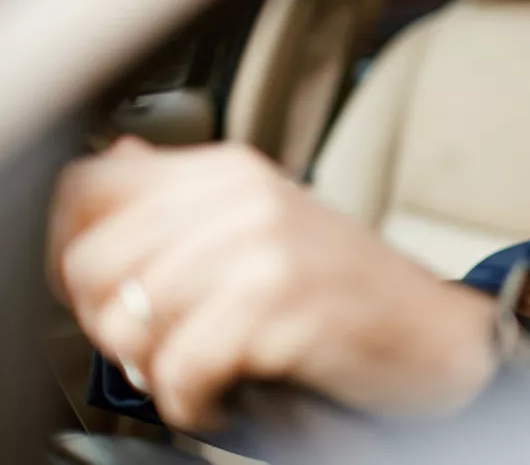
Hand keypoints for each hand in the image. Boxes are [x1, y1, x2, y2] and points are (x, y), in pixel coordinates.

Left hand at [48, 137, 498, 429]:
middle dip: (113, 322)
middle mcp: (240, 197)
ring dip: (158, 367)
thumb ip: (189, 200)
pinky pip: (182, 367)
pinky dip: (195, 399)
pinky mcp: (280, 303)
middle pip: (94, 264)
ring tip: (204, 368)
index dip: (71, 249)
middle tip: (164, 342)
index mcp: (229, 172)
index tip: (101, 290)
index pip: (90, 187)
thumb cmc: (349, 288)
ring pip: (130, 323)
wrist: (436, 332)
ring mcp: (262, 247)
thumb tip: (119, 154)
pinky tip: (227, 390)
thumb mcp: (268, 223)